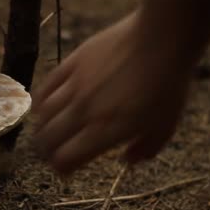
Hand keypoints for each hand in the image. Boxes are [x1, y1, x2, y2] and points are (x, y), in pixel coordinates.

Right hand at [33, 11, 190, 174]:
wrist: (161, 39)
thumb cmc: (168, 85)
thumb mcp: (165, 126)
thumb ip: (145, 150)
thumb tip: (126, 161)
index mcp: (105, 131)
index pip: (66, 158)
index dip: (61, 168)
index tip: (64, 170)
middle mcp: (84, 111)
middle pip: (49, 139)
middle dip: (47, 152)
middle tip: (52, 154)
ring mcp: (75, 86)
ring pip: (44, 115)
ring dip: (42, 128)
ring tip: (46, 132)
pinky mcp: (72, 63)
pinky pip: (47, 87)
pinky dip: (40, 101)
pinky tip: (42, 107)